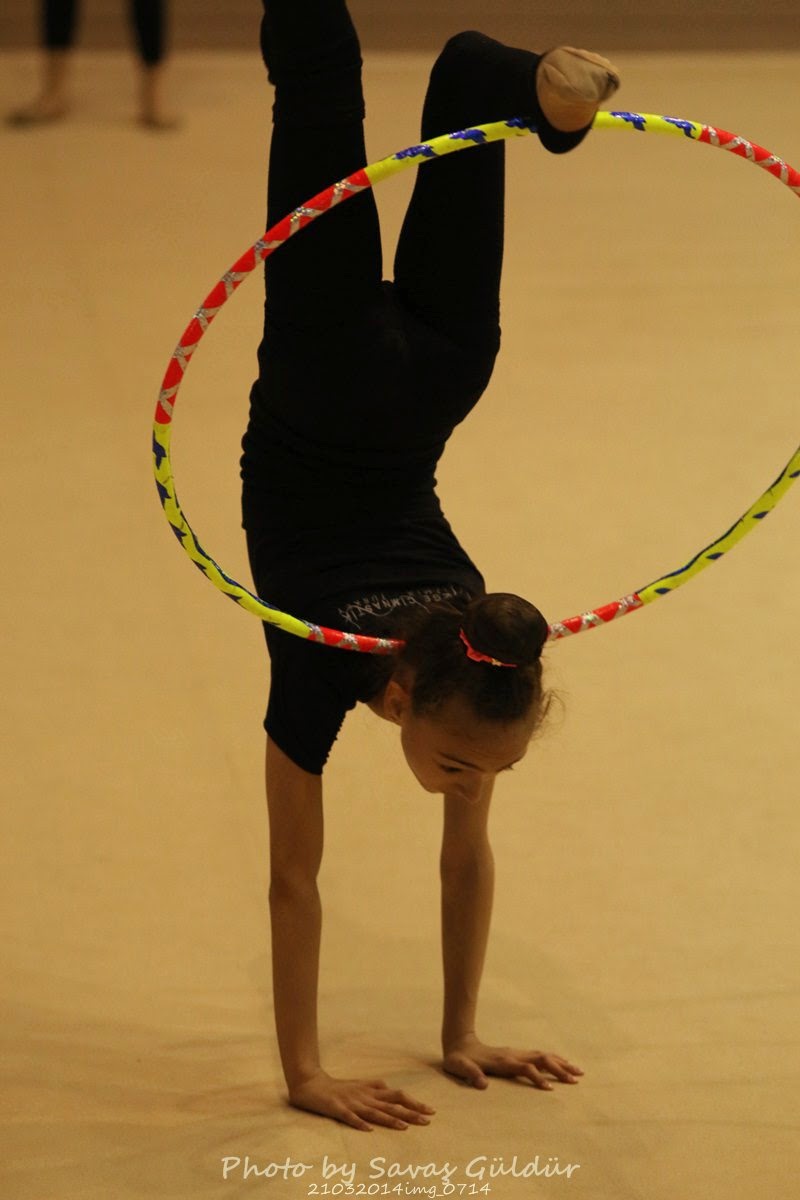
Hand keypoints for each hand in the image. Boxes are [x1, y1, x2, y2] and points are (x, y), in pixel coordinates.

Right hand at [289, 1070, 434, 1131]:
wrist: (310, 1084)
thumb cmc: (338, 1087)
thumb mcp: (360, 1085)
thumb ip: (376, 1088)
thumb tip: (392, 1089)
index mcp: (371, 1090)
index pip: (397, 1096)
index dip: (414, 1102)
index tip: (430, 1110)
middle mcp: (365, 1096)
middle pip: (391, 1104)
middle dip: (410, 1112)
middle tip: (428, 1120)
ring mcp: (351, 1102)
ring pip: (374, 1111)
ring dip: (389, 1119)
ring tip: (405, 1127)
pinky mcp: (337, 1108)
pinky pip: (349, 1117)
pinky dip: (359, 1123)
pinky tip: (368, 1130)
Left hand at [443, 1035, 583, 1090]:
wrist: (460, 1043)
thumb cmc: (459, 1060)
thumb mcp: (459, 1067)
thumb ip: (470, 1074)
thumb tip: (482, 1085)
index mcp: (502, 1061)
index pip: (525, 1068)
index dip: (537, 1078)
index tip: (550, 1089)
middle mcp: (512, 1055)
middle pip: (540, 1059)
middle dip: (558, 1069)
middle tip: (576, 1080)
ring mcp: (516, 1053)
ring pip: (543, 1056)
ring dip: (560, 1063)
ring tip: (578, 1072)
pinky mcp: (517, 1054)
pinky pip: (539, 1056)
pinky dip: (554, 1059)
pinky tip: (563, 1064)